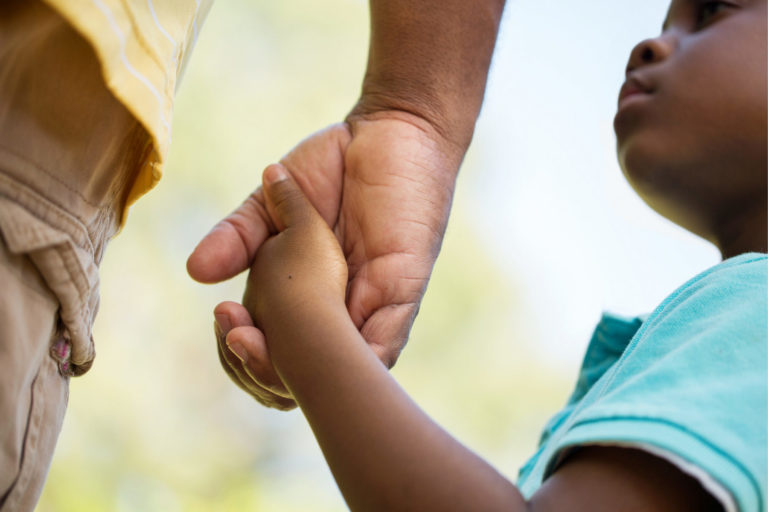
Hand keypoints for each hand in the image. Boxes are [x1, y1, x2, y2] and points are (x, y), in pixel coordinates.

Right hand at [188, 112, 462, 409]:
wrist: (390, 126)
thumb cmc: (336, 164)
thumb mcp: (273, 200)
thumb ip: (240, 235)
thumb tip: (195, 272)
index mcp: (309, 295)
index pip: (276, 348)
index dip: (247, 351)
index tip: (222, 321)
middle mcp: (342, 309)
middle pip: (306, 373)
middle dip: (267, 368)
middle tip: (236, 338)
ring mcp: (374, 304)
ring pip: (344, 370)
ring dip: (301, 369)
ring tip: (261, 347)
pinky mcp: (404, 288)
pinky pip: (387, 341)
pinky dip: (359, 359)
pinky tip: (331, 367)